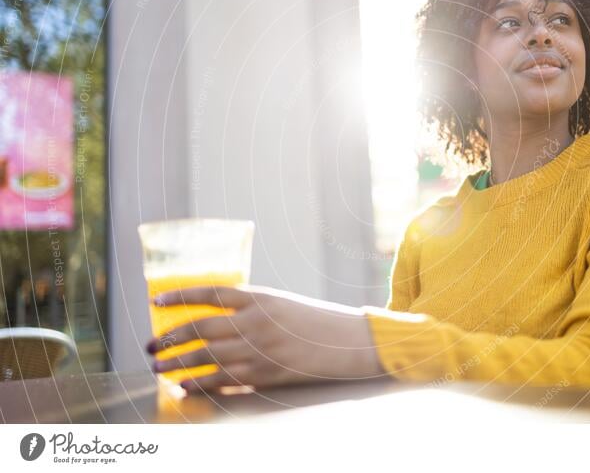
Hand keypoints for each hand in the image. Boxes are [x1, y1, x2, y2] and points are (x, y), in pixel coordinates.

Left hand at [145, 285, 385, 392]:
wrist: (347, 342)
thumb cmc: (314, 321)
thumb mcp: (281, 304)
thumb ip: (249, 309)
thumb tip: (212, 322)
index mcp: (259, 297)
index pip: (209, 293)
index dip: (179, 297)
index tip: (156, 301)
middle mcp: (255, 321)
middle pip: (200, 328)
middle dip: (170, 338)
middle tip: (151, 347)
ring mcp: (259, 349)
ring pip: (206, 357)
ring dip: (178, 364)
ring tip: (158, 369)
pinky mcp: (265, 373)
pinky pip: (223, 380)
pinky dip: (200, 384)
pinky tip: (185, 387)